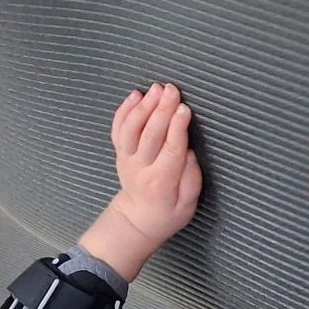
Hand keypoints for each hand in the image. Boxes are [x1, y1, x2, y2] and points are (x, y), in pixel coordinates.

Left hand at [111, 82, 202, 245]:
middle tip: (172, 90)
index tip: (184, 109)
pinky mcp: (119, 151)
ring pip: (131, 129)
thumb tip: (188, 152)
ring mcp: (126, 158)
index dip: (177, 128)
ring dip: (143, 106)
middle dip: (161, 110)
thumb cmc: (169, 211)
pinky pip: (117, 129)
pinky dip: (124, 110)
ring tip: (156, 89)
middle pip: (150, 135)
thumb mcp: (188, 205)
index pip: (170, 150)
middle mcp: (140, 168)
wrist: (138, 219)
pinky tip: (136, 94)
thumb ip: (190, 179)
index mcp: (161, 182)